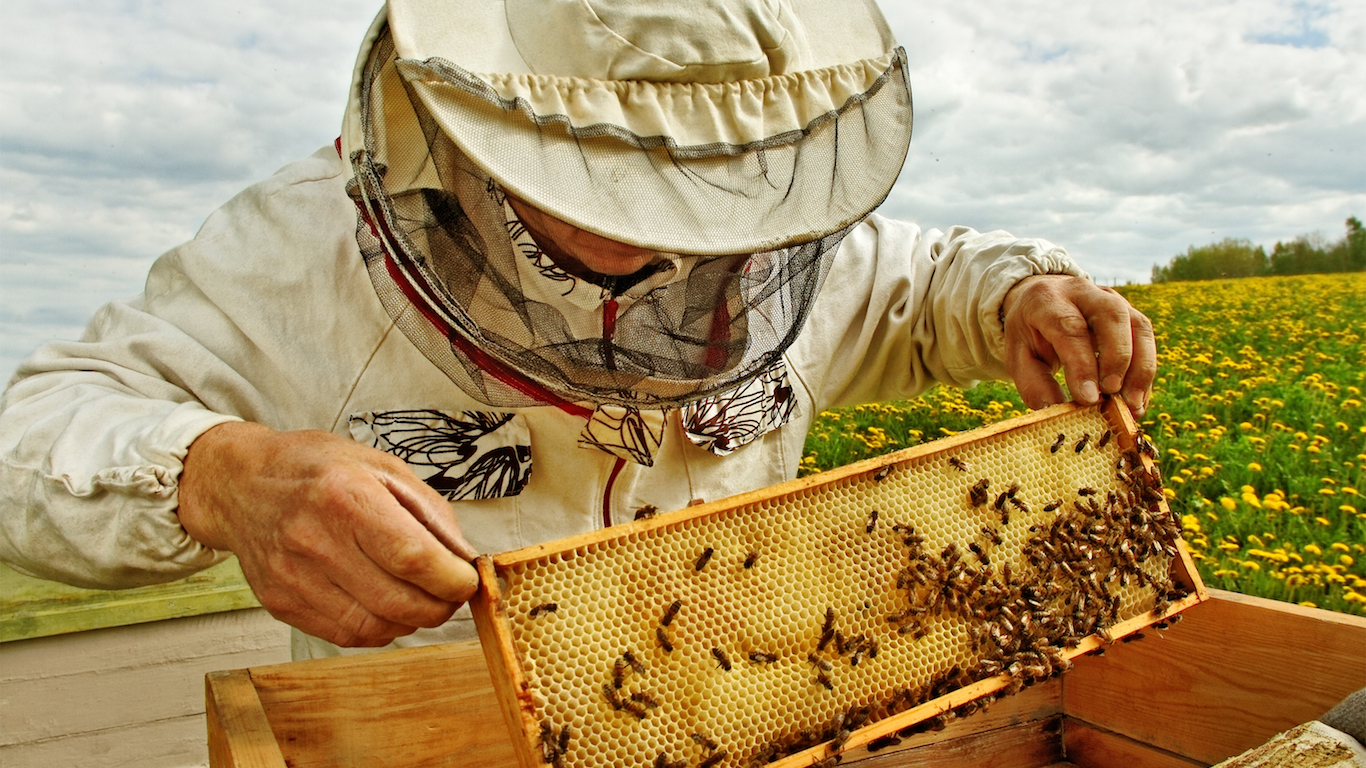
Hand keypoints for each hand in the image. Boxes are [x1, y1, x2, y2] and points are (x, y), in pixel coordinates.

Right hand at [178, 422, 479, 646]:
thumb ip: (431, 514)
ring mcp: (293, 577)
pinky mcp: (281, 603)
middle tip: (451, 594)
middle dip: (440, 606)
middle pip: (397, 601)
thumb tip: (465, 559)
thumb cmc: (316, 469)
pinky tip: (385, 604)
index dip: (452, 579)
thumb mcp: (383, 467)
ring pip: (375, 627)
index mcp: (345, 496)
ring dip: (411, 621)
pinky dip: (379, 628)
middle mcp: (314, 540)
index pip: (412, 557)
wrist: (242, 485)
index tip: (468, 580)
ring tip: (419, 597)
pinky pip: (346, 635)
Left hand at [1001, 275, 1155, 416]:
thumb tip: (1058, 414)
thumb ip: (1035, 383)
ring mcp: (1111, 298)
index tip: (1089, 398)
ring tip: (1131, 404)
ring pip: (1137, 326)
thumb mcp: (1019, 356)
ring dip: (1140, 367)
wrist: (1043, 299)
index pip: (1070, 328)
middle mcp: (1083, 292)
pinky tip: (1137, 399)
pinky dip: (1145, 371)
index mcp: (1047, 300)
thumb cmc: (1030, 332)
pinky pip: (1145, 338)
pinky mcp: (1130, 312)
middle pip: (1111, 315)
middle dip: (1116, 358)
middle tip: (1111, 394)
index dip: (1082, 364)